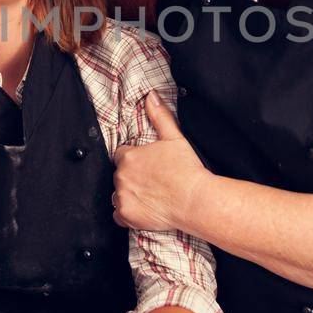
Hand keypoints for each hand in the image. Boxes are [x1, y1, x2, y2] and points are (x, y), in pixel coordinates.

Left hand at [111, 91, 206, 232]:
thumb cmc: (186, 170)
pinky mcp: (126, 215)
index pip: (121, 155)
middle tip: (152, 181)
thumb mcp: (174, 137)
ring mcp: (122, 197)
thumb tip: (151, 96)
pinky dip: (128, 213)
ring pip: (118, 194)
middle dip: (132, 177)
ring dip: (129, 194)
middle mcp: (121, 177)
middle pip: (120, 175)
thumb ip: (160, 116)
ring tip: (150, 195)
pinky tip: (144, 208)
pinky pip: (118, 215)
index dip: (135, 159)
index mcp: (129, 157)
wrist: (194, 199)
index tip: (147, 165)